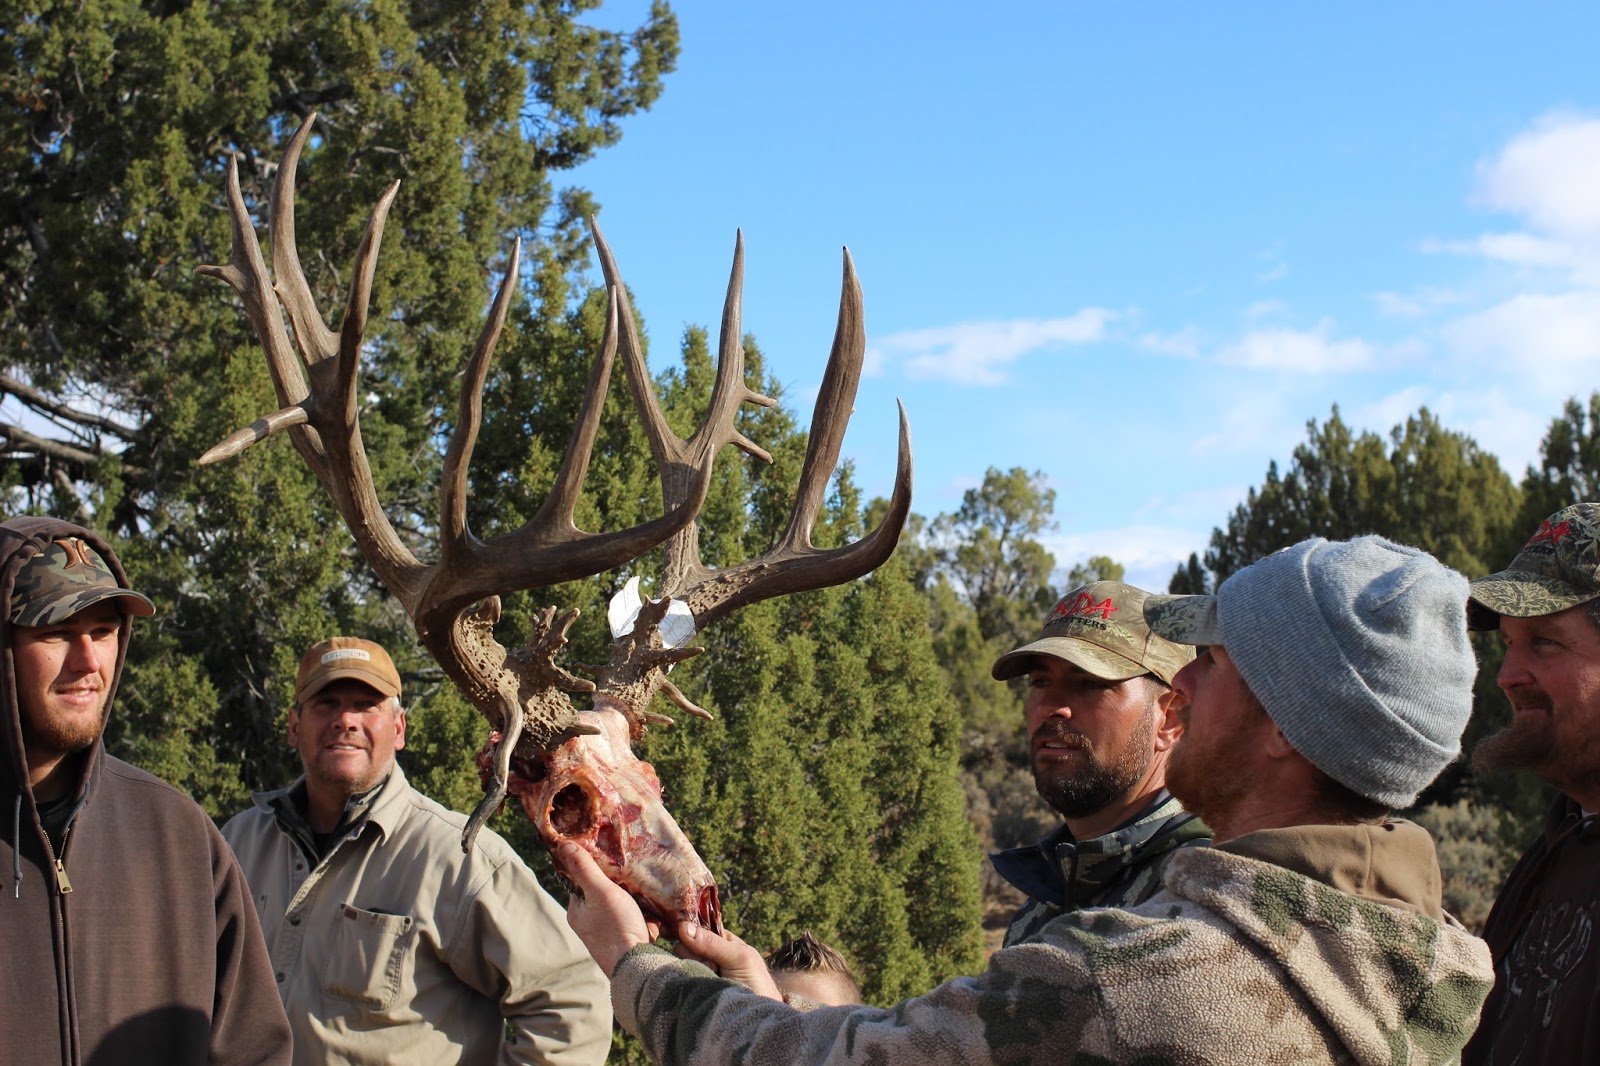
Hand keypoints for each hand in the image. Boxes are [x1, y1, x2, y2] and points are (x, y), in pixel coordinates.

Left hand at [559, 844, 659, 975]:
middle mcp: (588, 923)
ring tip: (643, 898)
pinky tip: (650, 917)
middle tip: (632, 878)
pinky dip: (642, 917)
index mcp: (576, 911)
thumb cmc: (615, 927)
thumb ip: (584, 869)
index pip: (582, 881)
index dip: (596, 869)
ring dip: (634, 902)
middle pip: (603, 893)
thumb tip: (563, 844)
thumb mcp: (600, 892)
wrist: (636, 966)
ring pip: (621, 907)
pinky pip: (633, 921)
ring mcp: (605, 933)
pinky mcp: (623, 941)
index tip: (612, 859)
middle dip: (620, 887)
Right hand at [676, 924, 782, 1000]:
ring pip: (680, 963)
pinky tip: (700, 985)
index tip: (673, 930)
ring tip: (713, 978)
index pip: (695, 929)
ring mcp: (696, 972)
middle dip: (696, 954)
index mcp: (719, 940)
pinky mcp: (690, 990)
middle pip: (683, 946)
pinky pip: (678, 980)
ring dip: (694, 968)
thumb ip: (712, 942)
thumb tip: (684, 927)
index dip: (686, 930)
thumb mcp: (739, 957)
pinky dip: (686, 981)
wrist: (756, 1017)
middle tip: (715, 966)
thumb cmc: (755, 982)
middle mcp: (704, 955)